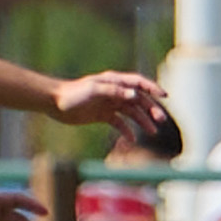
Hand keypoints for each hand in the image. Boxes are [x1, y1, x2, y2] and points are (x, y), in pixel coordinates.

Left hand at [50, 71, 167, 138]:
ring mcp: (110, 103)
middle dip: (151, 109)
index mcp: (114, 81)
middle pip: (139, 100)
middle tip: (160, 120)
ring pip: (132, 112)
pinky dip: (127, 131)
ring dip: (143, 121)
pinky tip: (131, 139)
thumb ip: (115, 91)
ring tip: (153, 132)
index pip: (139, 83)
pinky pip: (120, 123)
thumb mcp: (94, 90)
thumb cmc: (73, 94)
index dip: (153, 88)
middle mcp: (114, 91)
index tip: (165, 97)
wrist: (54, 102)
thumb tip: (135, 95)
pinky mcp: (103, 115)